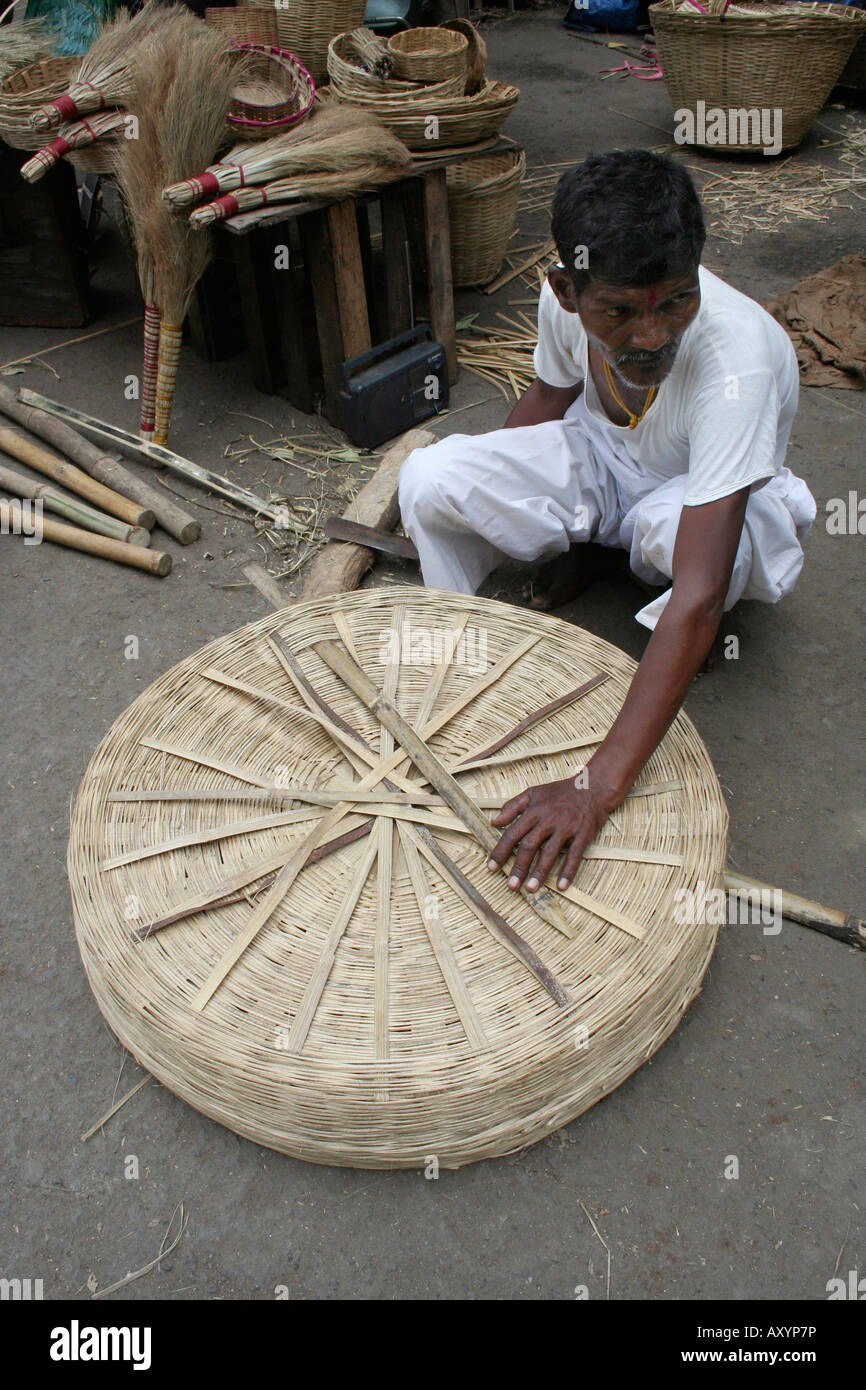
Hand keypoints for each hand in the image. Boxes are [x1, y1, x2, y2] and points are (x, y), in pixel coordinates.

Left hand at [487, 774, 612, 892]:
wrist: (593, 787)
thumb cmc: (560, 792)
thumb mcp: (533, 793)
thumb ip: (512, 806)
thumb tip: (494, 821)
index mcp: (534, 812)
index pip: (513, 834)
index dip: (501, 851)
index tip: (492, 867)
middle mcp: (548, 821)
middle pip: (529, 847)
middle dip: (518, 867)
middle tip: (511, 886)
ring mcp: (566, 828)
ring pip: (550, 853)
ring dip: (539, 872)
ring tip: (530, 889)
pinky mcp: (583, 835)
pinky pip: (574, 855)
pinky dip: (568, 871)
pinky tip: (562, 885)